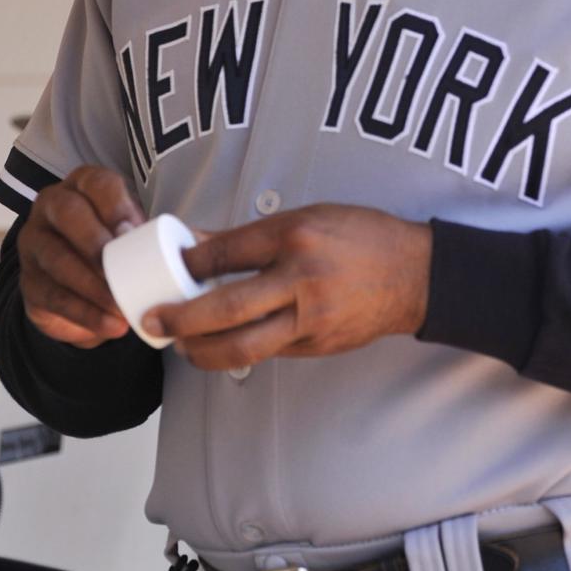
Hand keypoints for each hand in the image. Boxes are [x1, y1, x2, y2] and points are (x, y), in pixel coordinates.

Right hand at [18, 165, 144, 346]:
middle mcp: (52, 206)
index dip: (113, 205)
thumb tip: (189, 248)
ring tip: (121, 308)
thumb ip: (155, 236)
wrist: (82, 292)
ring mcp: (35, 243)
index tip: (131, 232)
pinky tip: (109, 326)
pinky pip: (53, 296)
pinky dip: (84, 313)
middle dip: (94, 240)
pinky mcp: (29, 282)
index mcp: (83, 186)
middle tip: (121, 271)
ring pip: (57, 257)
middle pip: (66, 212)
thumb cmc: (116, 252)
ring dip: (92, 285)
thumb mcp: (135, 237)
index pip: (96, 183)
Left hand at [143, 203, 432, 370]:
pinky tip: (225, 346)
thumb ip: (254, 236)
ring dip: (203, 351)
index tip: (166, 269)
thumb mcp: (309, 217)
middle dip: (181, 319)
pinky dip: (243, 351)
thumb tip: (198, 243)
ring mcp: (311, 318)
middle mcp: (301, 279)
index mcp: (295, 237)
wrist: (418, 275)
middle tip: (153, 323)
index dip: (187, 264)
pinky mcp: (319, 345)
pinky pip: (271, 352)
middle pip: (225, 309)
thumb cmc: (363, 238)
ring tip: (182, 346)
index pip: (225, 254)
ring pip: (244, 347)